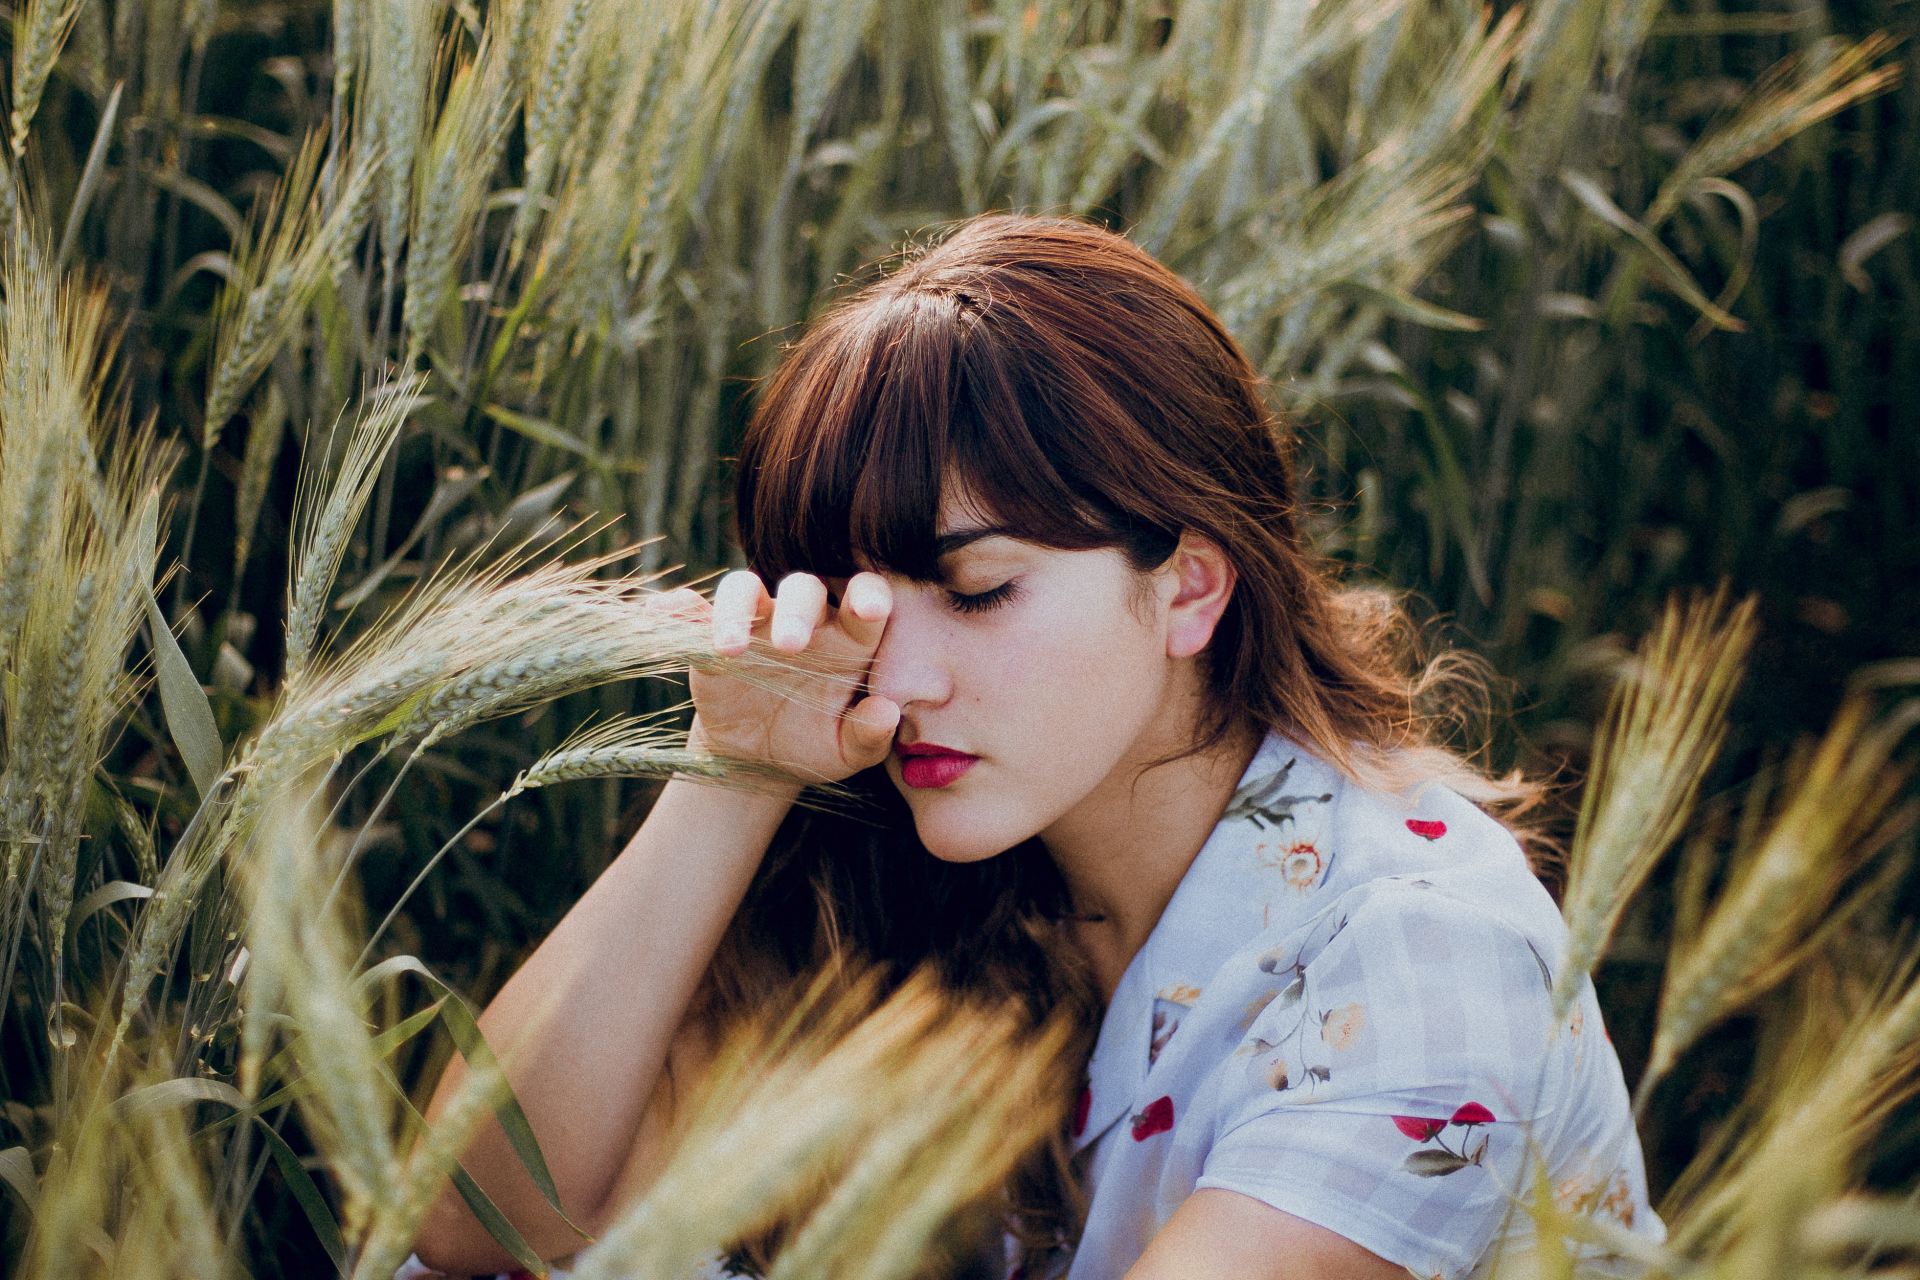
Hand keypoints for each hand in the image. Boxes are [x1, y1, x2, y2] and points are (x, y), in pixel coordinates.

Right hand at [658, 570, 899, 785]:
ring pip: (744, 589)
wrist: (758, 758)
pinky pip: (689, 610)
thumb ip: (869, 737)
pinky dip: (676, 608)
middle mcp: (802, 622)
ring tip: (730, 649)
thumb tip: (887, 713)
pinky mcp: (708, 637)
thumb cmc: (812, 744)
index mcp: (847, 642)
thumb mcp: (844, 753)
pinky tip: (664, 614)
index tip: (868, 610)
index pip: (867, 599)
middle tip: (790, 646)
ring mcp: (753, 625)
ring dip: (736, 610)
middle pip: (803, 589)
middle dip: (797, 611)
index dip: (870, 595)